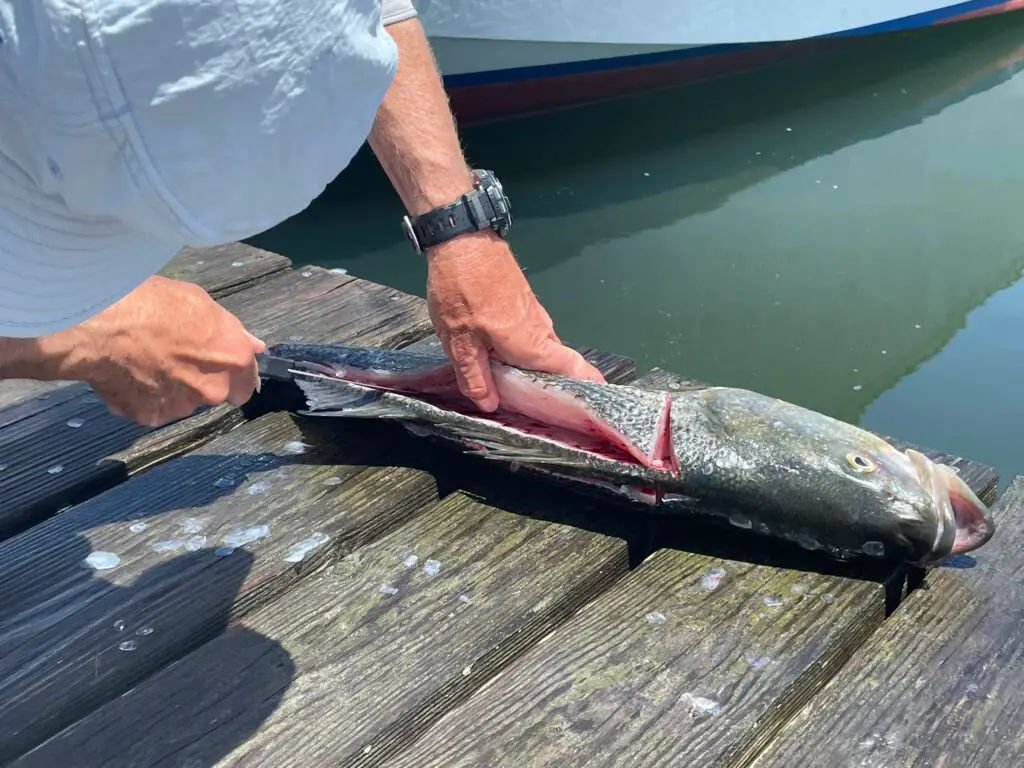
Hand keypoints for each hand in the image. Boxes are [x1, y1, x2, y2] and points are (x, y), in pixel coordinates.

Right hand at [39, 276, 264, 426]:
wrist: (102, 325)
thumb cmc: (152, 304)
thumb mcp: (200, 302)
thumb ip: (230, 331)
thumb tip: (253, 345)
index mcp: (232, 359)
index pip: (247, 382)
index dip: (232, 374)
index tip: (218, 367)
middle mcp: (213, 389)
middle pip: (213, 393)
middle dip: (199, 381)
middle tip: (173, 357)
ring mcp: (181, 407)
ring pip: (182, 401)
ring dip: (171, 389)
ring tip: (145, 361)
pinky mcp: (150, 417)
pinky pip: (152, 408)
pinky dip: (144, 396)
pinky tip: (129, 373)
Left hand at [425, 231, 604, 411]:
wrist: (461, 238)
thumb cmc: (463, 290)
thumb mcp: (459, 342)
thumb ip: (474, 376)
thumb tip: (489, 403)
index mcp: (532, 344)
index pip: (574, 369)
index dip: (587, 386)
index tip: (591, 405)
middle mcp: (541, 329)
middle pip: (556, 364)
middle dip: (548, 385)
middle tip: (532, 407)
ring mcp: (533, 312)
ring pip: (539, 348)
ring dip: (529, 366)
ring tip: (509, 384)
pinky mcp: (522, 300)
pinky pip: (528, 333)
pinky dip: (519, 348)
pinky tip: (496, 353)